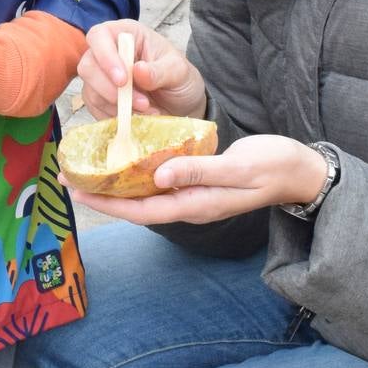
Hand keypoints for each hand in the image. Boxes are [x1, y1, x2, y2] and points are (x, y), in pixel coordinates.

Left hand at [71, 133, 328, 224]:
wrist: (300, 169)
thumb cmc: (272, 166)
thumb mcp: (236, 167)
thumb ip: (198, 171)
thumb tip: (160, 178)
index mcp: (196, 204)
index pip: (142, 209)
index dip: (108, 201)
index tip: (77, 189)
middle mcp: (189, 203)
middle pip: (137, 204)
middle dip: (101, 193)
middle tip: (67, 176)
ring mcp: (194, 194)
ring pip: (146, 193)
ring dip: (116, 183)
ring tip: (86, 169)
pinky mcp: (198, 180)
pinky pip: (160, 181)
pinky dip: (138, 171)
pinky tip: (124, 159)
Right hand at [79, 21, 205, 121]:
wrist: (182, 104)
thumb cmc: (180, 79)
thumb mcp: (179, 72)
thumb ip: (160, 71)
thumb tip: (138, 70)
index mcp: (127, 35)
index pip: (100, 35)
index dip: (105, 56)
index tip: (122, 80)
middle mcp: (108, 53)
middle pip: (88, 65)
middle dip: (110, 88)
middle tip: (141, 103)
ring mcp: (101, 77)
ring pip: (90, 90)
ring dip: (117, 106)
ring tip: (147, 111)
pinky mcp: (100, 98)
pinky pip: (95, 108)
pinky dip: (113, 116)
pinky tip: (135, 117)